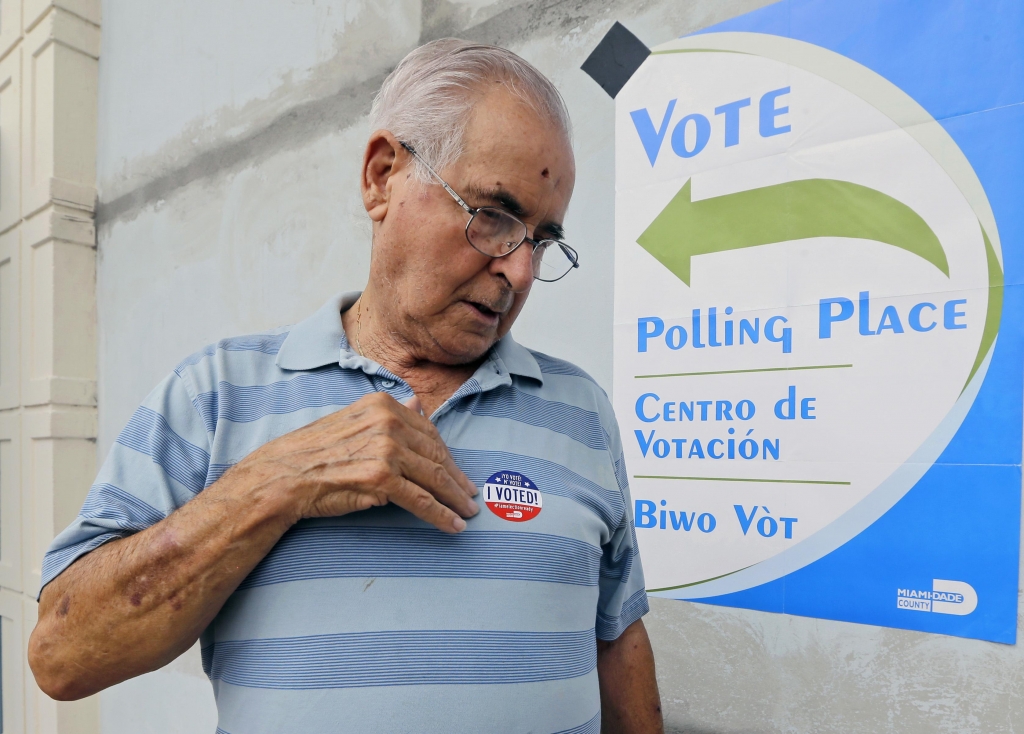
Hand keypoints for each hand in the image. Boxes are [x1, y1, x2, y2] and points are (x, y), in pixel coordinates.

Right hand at [239, 392, 478, 532]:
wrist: (283, 476)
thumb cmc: (314, 452)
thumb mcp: (353, 421)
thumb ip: (388, 415)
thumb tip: (417, 404)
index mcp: (382, 405)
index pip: (428, 432)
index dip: (447, 455)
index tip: (458, 472)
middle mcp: (388, 422)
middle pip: (435, 454)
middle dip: (457, 479)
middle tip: (471, 496)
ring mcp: (386, 449)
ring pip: (434, 477)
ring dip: (455, 499)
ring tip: (467, 513)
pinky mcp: (382, 478)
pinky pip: (421, 500)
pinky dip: (441, 515)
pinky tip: (453, 525)